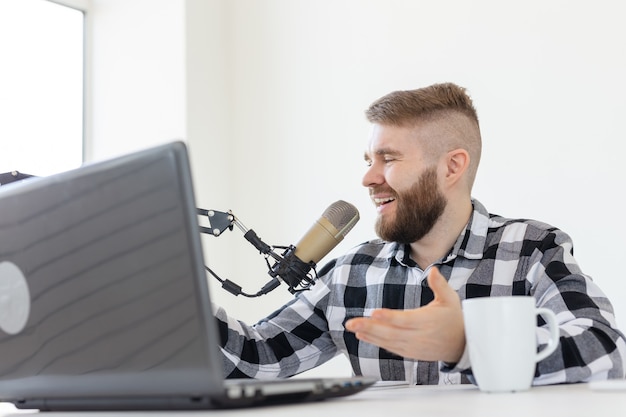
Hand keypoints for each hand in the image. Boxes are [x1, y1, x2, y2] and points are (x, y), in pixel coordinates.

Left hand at [345, 267, 464, 362]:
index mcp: (427, 321)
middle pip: (391, 332)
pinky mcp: (409, 352)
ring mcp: (413, 346)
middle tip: (351, 322)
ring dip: (368, 334)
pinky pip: (390, 348)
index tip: (374, 313)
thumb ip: (440, 285)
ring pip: (387, 341)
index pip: (405, 320)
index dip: (389, 317)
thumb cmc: (454, 319)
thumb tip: (433, 270)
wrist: (462, 345)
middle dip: (369, 327)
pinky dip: (375, 342)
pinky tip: (362, 335)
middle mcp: (418, 336)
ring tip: (353, 327)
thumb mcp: (451, 299)